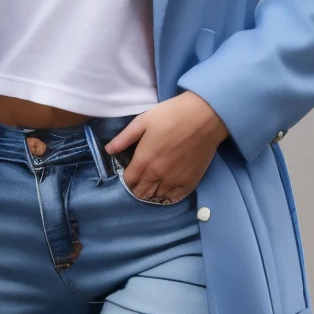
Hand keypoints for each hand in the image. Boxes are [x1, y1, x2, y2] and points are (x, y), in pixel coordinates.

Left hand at [106, 92, 227, 203]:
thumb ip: (124, 138)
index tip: (132, 171)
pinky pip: (174, 198)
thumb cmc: (172, 115)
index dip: (128, 178)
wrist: (205, 117)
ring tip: (154, 182)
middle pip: (141, 193)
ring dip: (152, 192)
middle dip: (137, 187)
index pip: (129, 181)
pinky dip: (168, 196)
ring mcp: (174, 181)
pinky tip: (168, 187)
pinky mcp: (190, 182)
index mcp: (144, 161)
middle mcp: (157, 176)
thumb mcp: (143, 121)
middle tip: (142, 178)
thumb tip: (108, 150)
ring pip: (156, 197)